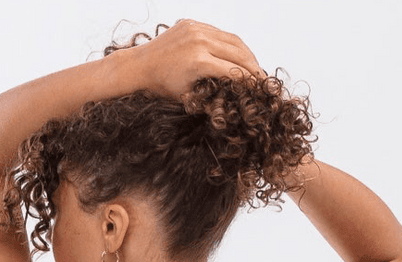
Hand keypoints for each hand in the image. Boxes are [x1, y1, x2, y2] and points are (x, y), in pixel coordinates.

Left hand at [132, 19, 263, 99]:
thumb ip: (212, 94)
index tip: (260, 89)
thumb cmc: (162, 87)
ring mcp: (196, 29)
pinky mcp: (192, 23)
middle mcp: (199, 41)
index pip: (234, 70)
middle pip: (238, 52)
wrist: (139, 66)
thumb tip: (236, 98)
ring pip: (232, 39)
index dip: (250, 81)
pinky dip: (230, 43)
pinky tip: (236, 54)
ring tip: (253, 66)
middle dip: (253, 66)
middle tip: (262, 78)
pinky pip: (218, 32)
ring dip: (246, 52)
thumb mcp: (189, 96)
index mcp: (199, 61)